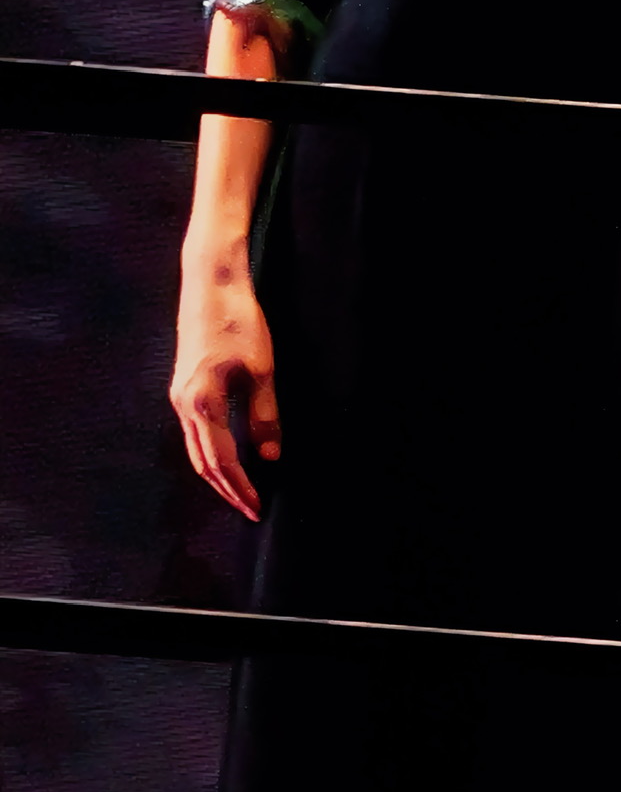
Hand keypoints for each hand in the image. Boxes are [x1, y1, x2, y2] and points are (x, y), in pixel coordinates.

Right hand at [170, 263, 280, 522]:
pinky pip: (195, 431)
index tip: (258, 508)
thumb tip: (270, 456)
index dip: (240, 488)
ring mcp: (179, 395)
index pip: (221, 462)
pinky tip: (228, 454)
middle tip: (250, 509)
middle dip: (227, 489)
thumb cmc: (237, 320)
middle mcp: (183, 404)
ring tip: (241, 490)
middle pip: (203, 462)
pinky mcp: (184, 384)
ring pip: (196, 448)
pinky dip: (211, 450)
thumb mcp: (260, 369)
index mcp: (201, 404)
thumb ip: (264, 415)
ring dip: (217, 473)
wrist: (211, 282)